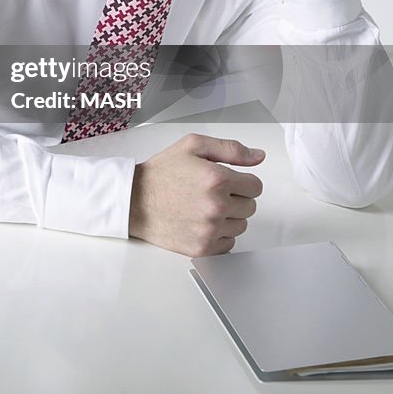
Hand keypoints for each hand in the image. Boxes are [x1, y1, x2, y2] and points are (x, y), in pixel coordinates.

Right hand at [128, 133, 264, 255]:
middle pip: (250, 207)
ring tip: (205, 206)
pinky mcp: (202, 248)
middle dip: (236, 198)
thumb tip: (258, 156)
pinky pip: (229, 243)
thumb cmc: (161, 173)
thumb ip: (230, 149)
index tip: (228, 181)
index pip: (255, 186)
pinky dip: (220, 234)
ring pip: (241, 225)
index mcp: (217, 179)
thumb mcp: (193, 146)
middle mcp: (216, 206)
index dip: (243, 181)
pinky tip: (202, 221)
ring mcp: (210, 229)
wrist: (134, 200)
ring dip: (229, 217)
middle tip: (212, 192)